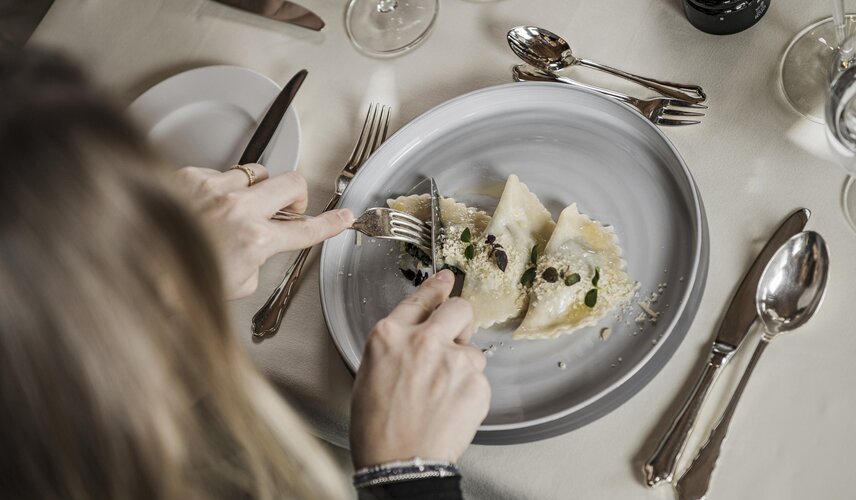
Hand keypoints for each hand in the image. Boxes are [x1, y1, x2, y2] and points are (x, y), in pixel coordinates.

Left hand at [172, 164, 352, 298]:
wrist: (134, 263)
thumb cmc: (179, 279)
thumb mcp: (236, 283)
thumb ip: (257, 260)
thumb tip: (256, 247)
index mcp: (256, 240)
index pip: (306, 229)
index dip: (331, 224)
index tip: (344, 216)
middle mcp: (239, 209)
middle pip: (292, 182)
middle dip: (296, 195)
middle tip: (287, 207)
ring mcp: (214, 188)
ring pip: (257, 172)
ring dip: (256, 189)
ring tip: (239, 206)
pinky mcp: (190, 177)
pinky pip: (219, 173)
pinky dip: (219, 188)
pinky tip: (206, 205)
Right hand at [350, 270, 490, 467]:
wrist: (399, 462)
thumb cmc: (377, 427)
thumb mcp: (370, 373)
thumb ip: (396, 345)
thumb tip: (417, 334)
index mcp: (390, 336)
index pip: (420, 299)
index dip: (437, 288)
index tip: (447, 279)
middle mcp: (423, 341)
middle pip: (459, 309)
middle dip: (460, 319)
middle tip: (455, 337)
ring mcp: (453, 360)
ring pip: (472, 350)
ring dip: (462, 366)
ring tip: (442, 395)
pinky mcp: (476, 383)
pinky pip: (478, 378)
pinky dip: (469, 391)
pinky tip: (451, 408)